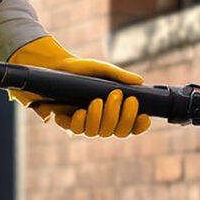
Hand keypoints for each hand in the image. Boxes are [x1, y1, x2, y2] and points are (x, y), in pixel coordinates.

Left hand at [9, 37, 151, 137]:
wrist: (56, 66)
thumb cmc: (81, 70)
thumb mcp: (102, 69)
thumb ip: (120, 76)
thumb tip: (139, 81)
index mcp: (113, 110)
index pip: (131, 125)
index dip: (139, 125)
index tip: (144, 116)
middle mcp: (100, 120)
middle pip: (118, 131)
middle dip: (121, 117)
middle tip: (118, 96)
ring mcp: (84, 123)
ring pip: (98, 132)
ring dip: (100, 118)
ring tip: (97, 101)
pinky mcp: (66, 122)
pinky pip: (76, 129)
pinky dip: (80, 121)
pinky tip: (80, 111)